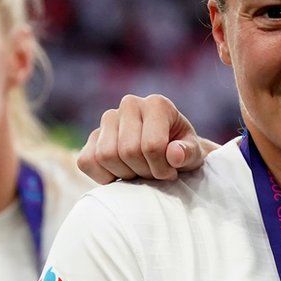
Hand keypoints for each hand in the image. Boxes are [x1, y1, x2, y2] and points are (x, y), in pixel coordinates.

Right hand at [78, 94, 214, 183]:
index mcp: (157, 104)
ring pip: (105, 156)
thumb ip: (188, 153)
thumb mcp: (193, 154)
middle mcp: (130, 104)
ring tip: (140, 171)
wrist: (167, 152)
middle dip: (144, 172)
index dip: (161, 168)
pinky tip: (121, 174)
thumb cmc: (182, 151)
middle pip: (127, 151)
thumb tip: (174, 154)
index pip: (151, 145)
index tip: (171, 173)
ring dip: (125, 175)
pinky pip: (86, 161)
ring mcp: (108, 119)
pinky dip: (103, 176)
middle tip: (154, 173)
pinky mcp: (92, 136)